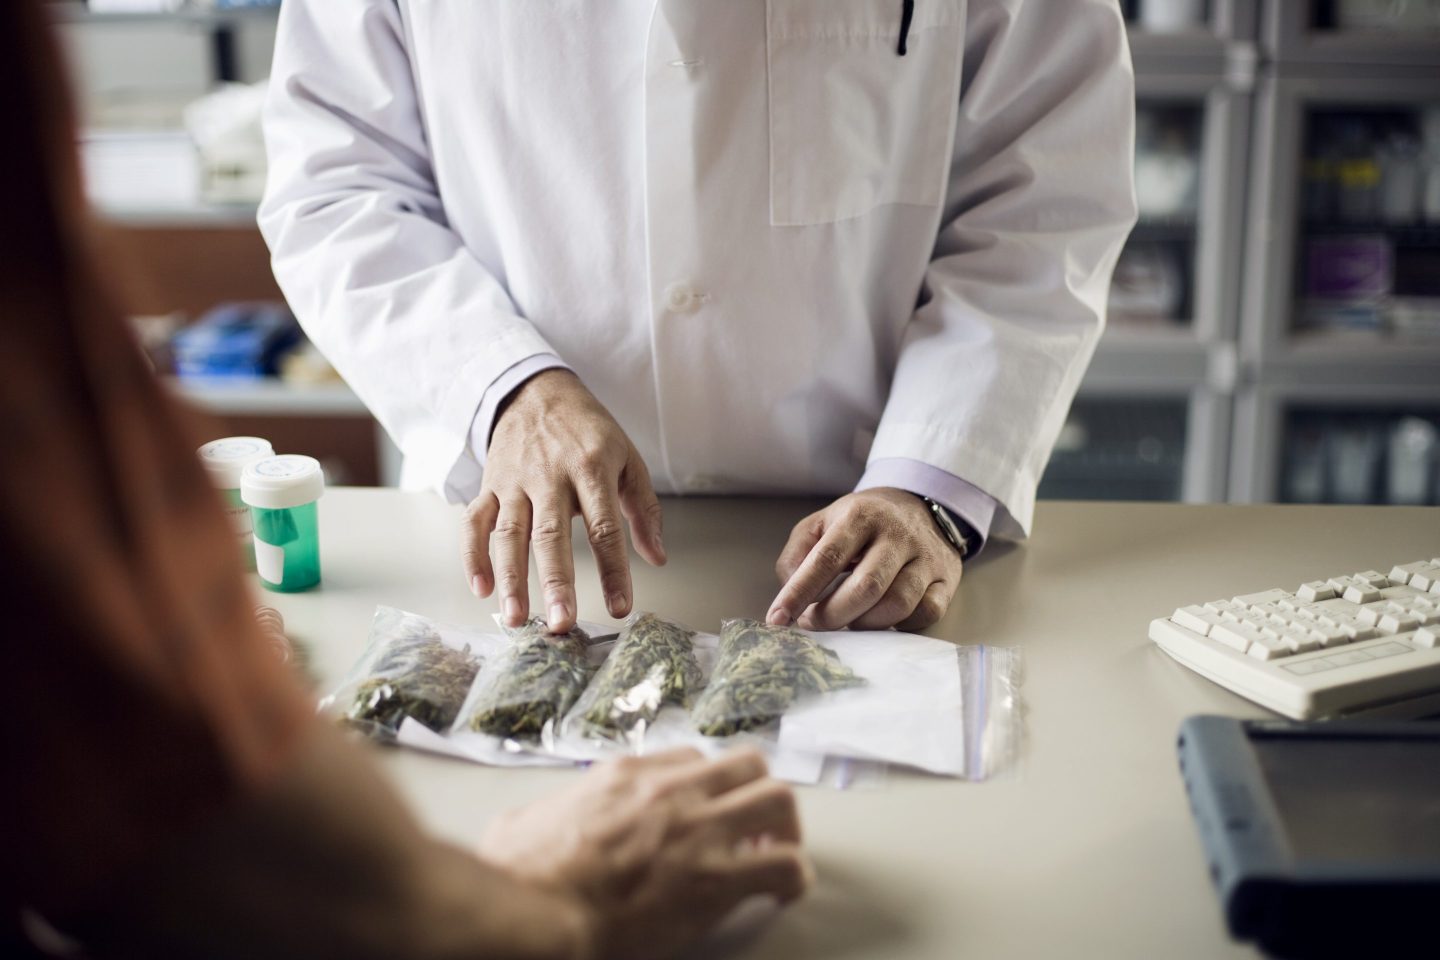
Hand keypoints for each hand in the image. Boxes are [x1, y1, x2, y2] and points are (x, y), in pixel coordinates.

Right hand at [464, 370, 665, 632]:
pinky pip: (474, 522)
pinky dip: (472, 556)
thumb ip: (644, 509)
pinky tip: (480, 589)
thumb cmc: (588, 432)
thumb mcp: (628, 459)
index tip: (620, 607)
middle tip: (561, 623)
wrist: (537, 391)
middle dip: (556, 582)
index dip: (613, 570)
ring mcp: (514, 481)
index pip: (604, 527)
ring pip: (508, 533)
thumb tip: (657, 558)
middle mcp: (549, 475)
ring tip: (517, 619)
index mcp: (591, 467)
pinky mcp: (488, 484)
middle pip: (550, 534)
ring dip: (511, 578)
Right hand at [478, 749, 811, 959]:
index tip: (709, 811)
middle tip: (759, 828)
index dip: (710, 787)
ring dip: (787, 828)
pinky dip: (795, 878)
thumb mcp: (521, 823)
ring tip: (780, 856)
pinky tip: (785, 893)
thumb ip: (539, 816)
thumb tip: (521, 827)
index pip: (693, 758)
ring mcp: (699, 830)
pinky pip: (785, 866)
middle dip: (760, 793)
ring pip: (779, 799)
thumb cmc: (520, 876)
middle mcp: (671, 791)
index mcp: (627, 775)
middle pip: (749, 763)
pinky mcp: (716, 879)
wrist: (536, 913)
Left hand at [768, 488, 962, 631]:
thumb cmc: (861, 523)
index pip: (827, 558)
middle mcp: (897, 534)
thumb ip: (798, 553)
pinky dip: (900, 626)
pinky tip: (882, 620)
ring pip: (898, 604)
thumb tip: (791, 591)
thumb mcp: (822, 523)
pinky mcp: (947, 580)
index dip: (799, 592)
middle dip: (832, 615)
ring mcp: (926, 558)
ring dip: (864, 624)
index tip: (778, 619)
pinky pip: (926, 613)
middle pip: (866, 587)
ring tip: (847, 621)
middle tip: (813, 624)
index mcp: (861, 516)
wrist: (920, 506)